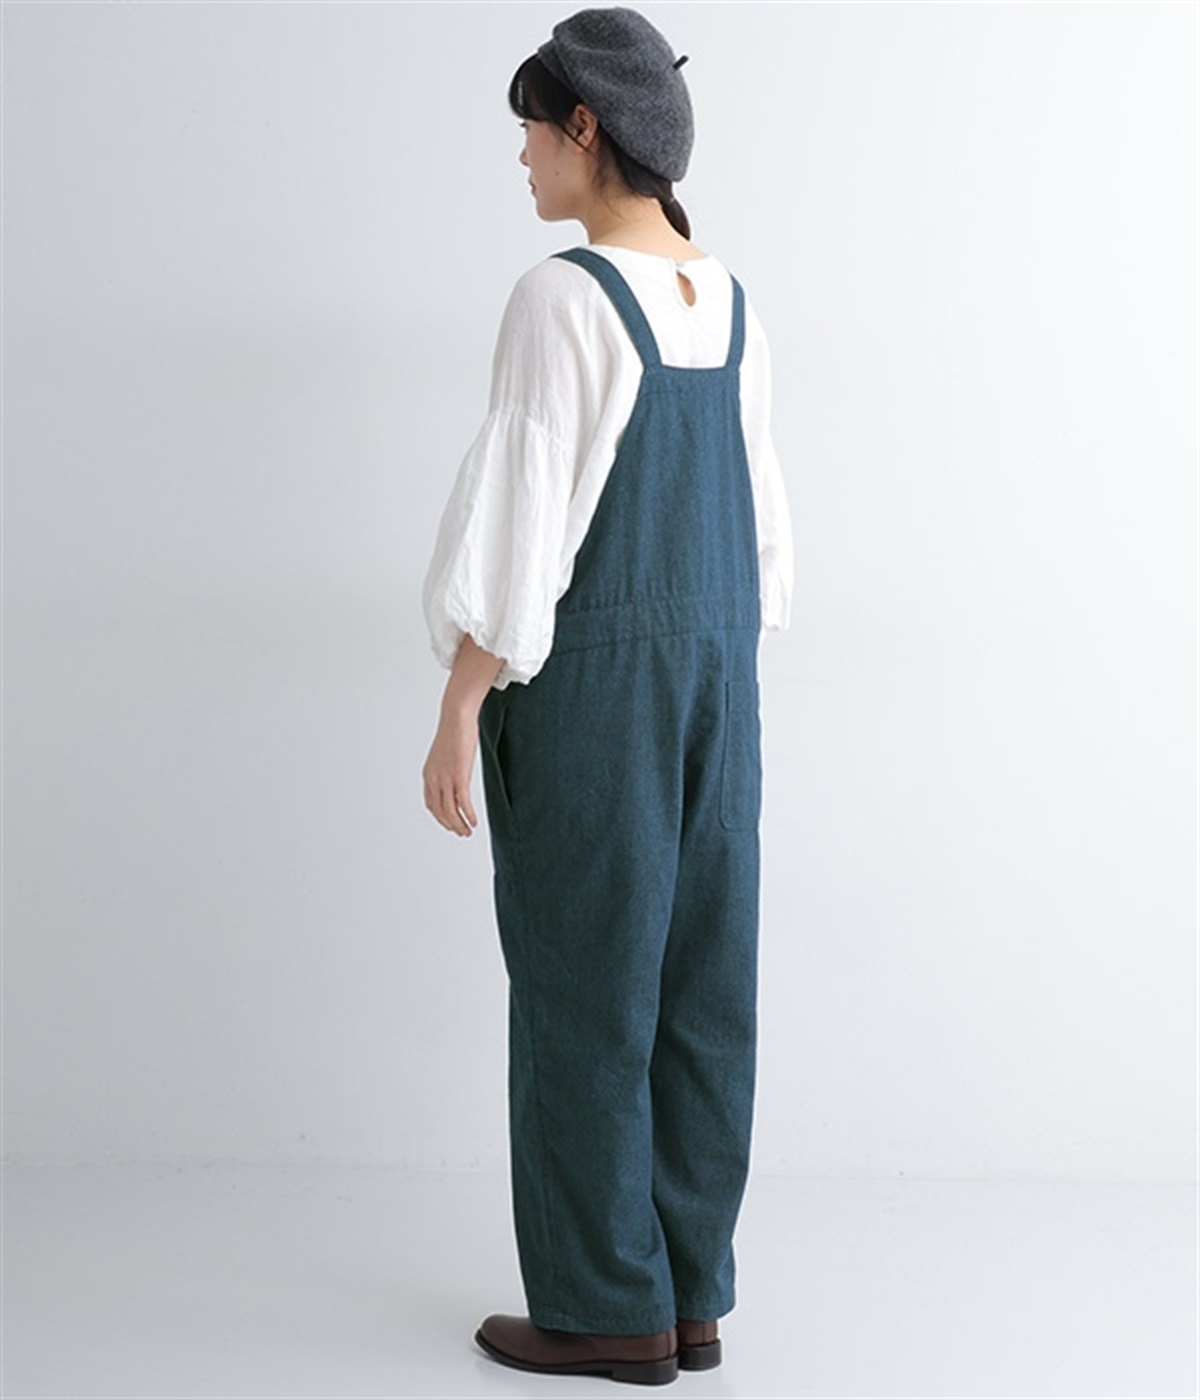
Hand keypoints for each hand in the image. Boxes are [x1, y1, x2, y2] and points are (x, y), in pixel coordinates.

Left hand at [423, 707, 479, 836]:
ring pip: (450, 811)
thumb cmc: (455, 730)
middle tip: (461, 833)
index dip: (440, 817)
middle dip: (450, 825)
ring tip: (468, 832)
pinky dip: (467, 815)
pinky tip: (473, 822)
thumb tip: (457, 768)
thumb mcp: (447, 752)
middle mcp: (433, 779)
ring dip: (459, 825)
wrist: (456, 717)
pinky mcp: (458, 777)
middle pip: (440, 811)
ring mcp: (445, 779)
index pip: (431, 803)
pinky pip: (462, 803)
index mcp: (428, 774)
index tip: (449, 823)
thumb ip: (448, 765)